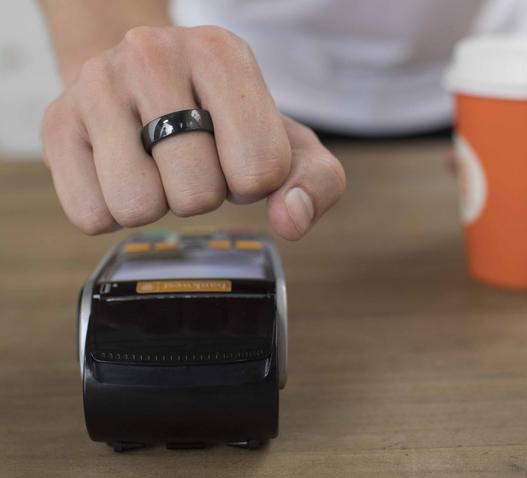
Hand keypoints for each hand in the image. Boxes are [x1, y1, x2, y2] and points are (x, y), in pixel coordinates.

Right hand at [41, 26, 345, 239]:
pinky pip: (92, 215)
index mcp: (222, 54)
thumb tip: (291, 219)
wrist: (144, 81)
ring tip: (157, 165)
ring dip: (158, 203)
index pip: (259, 169)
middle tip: (191, 162)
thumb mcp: (285, 143)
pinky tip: (123, 172)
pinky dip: (114, 210)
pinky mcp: (58, 125)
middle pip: (197, 194)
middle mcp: (153, 55)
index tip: (236, 157)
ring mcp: (97, 86)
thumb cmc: (221, 120)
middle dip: (202, 194)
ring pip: (138, 207)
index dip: (253, 181)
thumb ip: (315, 181)